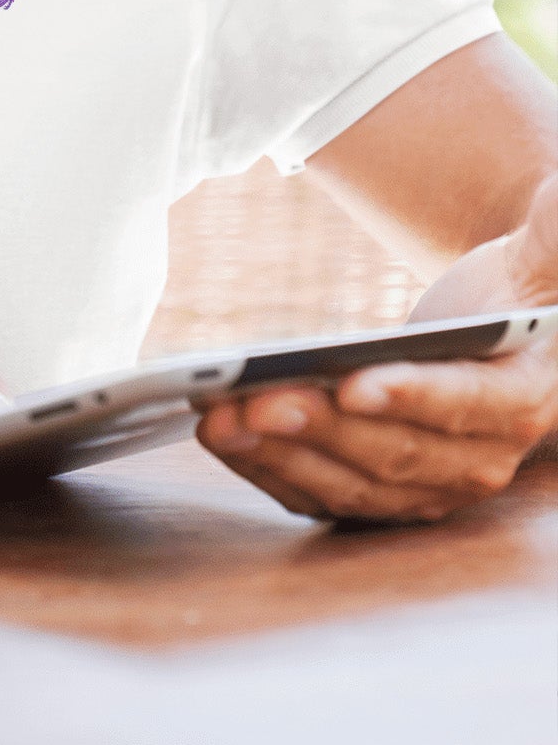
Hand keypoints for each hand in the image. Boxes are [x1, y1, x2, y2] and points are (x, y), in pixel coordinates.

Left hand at [199, 175, 557, 522]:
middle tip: (253, 399)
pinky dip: (272, 472)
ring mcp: (431, 484)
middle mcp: (480, 458)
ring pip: (354, 483)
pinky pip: (325, 494)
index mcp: (522, 397)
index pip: (466, 404)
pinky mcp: (386, 492)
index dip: (411, 396)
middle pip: (396, 452)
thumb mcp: (549, 250)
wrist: (507, 332)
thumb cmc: (521, 285)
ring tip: (219, 419)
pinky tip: (223, 439)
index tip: (351, 383)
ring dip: (283, 456)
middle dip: (321, 428)